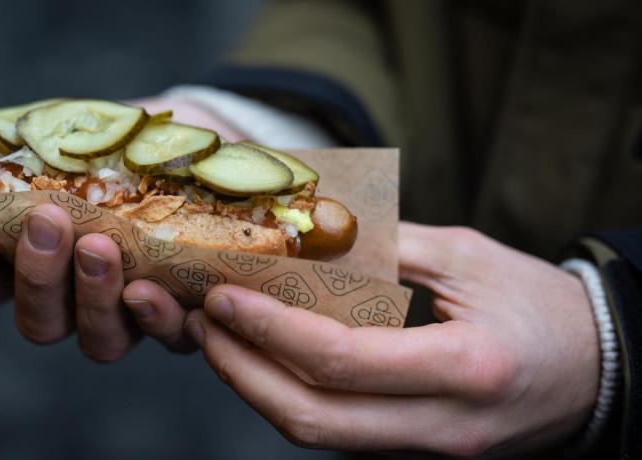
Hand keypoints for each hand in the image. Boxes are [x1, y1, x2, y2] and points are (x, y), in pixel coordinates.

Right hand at [0, 95, 244, 357]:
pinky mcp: (185, 317)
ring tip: (102, 246)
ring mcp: (133, 315)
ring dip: (94, 298)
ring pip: (101, 342)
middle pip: (41, 321)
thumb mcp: (84, 135)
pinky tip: (155, 287)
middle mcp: (82, 300)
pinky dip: (161, 320)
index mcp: (46, 262)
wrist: (208, 152)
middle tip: (49, 221)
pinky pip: (170, 340)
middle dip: (38, 275)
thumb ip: (37, 142)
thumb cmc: (133, 148)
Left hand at [181, 223, 599, 456]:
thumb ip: (387, 245)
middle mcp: (440, 424)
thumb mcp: (470, 258)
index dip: (270, 329)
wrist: (599, 372)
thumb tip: (310, 231)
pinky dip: (291, 397)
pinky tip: (266, 360)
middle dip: (242, 372)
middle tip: (205, 323)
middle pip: (312, 418)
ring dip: (257, 389)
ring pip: (319, 434)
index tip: (225, 297)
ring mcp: (427, 448)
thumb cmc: (542, 307)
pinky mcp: (415, 451)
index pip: (340, 361)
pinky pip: (339, 432)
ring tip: (221, 339)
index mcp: (463, 367)